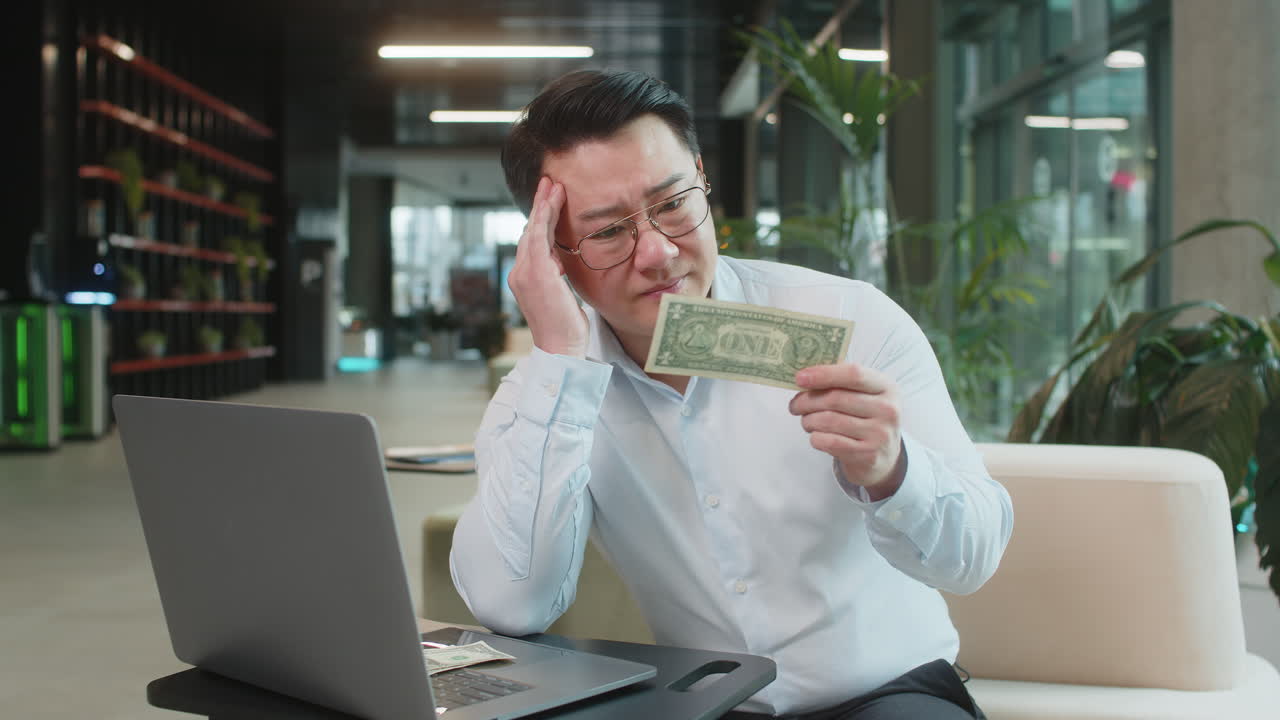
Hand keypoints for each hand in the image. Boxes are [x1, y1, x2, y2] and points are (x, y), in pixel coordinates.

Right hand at [507, 177, 588, 356]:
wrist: (560, 349)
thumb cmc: (565, 328)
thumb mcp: (561, 296)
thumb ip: (557, 276)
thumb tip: (561, 262)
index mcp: (525, 278)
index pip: (533, 242)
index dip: (540, 220)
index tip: (550, 202)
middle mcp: (520, 273)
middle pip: (529, 231)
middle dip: (540, 206)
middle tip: (549, 183)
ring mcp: (524, 273)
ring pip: (533, 230)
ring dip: (543, 205)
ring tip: (553, 186)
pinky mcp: (535, 273)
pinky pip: (538, 238)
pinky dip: (544, 218)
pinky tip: (552, 202)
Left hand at [789, 364, 905, 499]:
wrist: (884, 457)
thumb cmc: (866, 419)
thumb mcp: (865, 395)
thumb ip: (841, 382)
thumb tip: (805, 376)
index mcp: (886, 387)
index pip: (854, 374)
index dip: (824, 374)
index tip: (800, 378)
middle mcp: (887, 409)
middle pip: (835, 398)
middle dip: (807, 401)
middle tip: (795, 405)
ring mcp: (879, 433)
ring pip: (829, 420)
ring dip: (808, 420)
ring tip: (806, 422)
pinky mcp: (868, 454)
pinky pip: (829, 441)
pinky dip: (815, 438)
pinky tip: (817, 436)